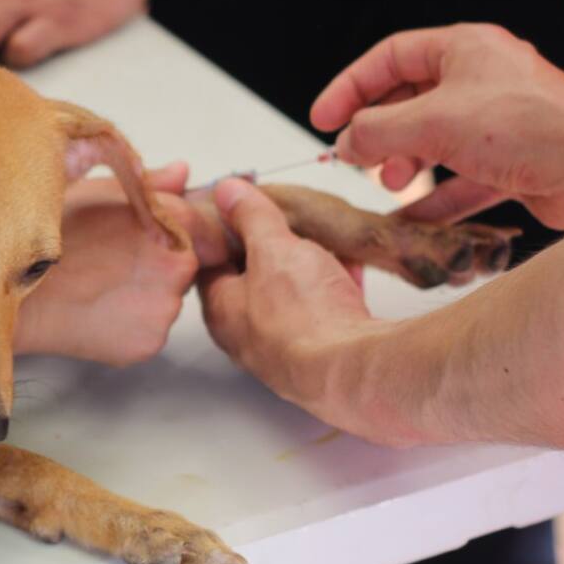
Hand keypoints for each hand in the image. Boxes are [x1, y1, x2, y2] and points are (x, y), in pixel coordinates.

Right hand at [16, 163, 198, 365]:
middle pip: (186, 266)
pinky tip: (98, 311)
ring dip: (147, 295)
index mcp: (168, 222)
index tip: (153, 239)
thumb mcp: (98, 193)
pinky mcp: (149, 343)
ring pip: (168, 300)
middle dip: (160, 264)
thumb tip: (182, 173)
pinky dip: (132, 324)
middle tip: (115, 263)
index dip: (178, 233)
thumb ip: (150, 183)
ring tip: (101, 286)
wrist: (19, 292)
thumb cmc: (49, 237)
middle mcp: (176, 266)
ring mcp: (164, 309)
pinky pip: (151, 331)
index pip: (204, 228)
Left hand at [198, 179, 383, 419]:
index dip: (226, 229)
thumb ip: (252, 216)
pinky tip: (351, 270)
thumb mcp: (275, 247)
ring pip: (290, 294)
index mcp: (220, 307)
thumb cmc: (306, 317)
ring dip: (308, 266)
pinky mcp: (319, 356)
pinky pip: (321, 311)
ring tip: (325, 241)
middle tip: (290, 222)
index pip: (209, 260)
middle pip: (253, 277)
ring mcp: (282, 348)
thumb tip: (228, 193)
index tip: (243, 208)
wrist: (353, 371)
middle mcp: (245, 334)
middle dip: (274, 248)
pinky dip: (333, 287)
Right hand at [312, 23, 563, 229]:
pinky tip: (414, 219)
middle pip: (409, 102)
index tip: (324, 116)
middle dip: (378, 133)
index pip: (390, 58)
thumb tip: (346, 142)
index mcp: (464, 49)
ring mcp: (497, 124)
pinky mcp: (512, 164)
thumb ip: (377, 131)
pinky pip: (459, 181)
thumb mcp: (432, 121)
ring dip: (405, 166)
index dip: (351, 86)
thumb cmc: (532, 127)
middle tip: (355, 156)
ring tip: (392, 182)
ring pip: (433, 142)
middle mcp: (481, 82)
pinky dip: (434, 200)